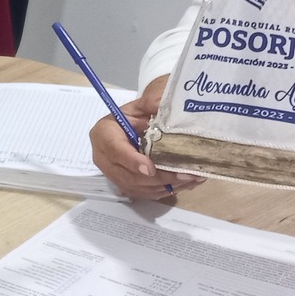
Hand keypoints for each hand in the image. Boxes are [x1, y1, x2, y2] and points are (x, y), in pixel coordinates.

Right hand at [88, 77, 201, 200]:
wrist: (137, 123)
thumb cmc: (140, 112)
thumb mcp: (144, 103)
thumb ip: (151, 102)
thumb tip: (160, 106)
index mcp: (104, 133)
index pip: (116, 150)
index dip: (133, 161)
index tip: (151, 168)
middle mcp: (104, 157)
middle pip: (128, 175)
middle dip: (158, 178)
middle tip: (184, 174)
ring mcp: (114, 173)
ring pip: (138, 188)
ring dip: (164, 186)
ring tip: (190, 178)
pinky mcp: (125, 184)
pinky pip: (144, 193)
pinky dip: (164, 191)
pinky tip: (184, 184)